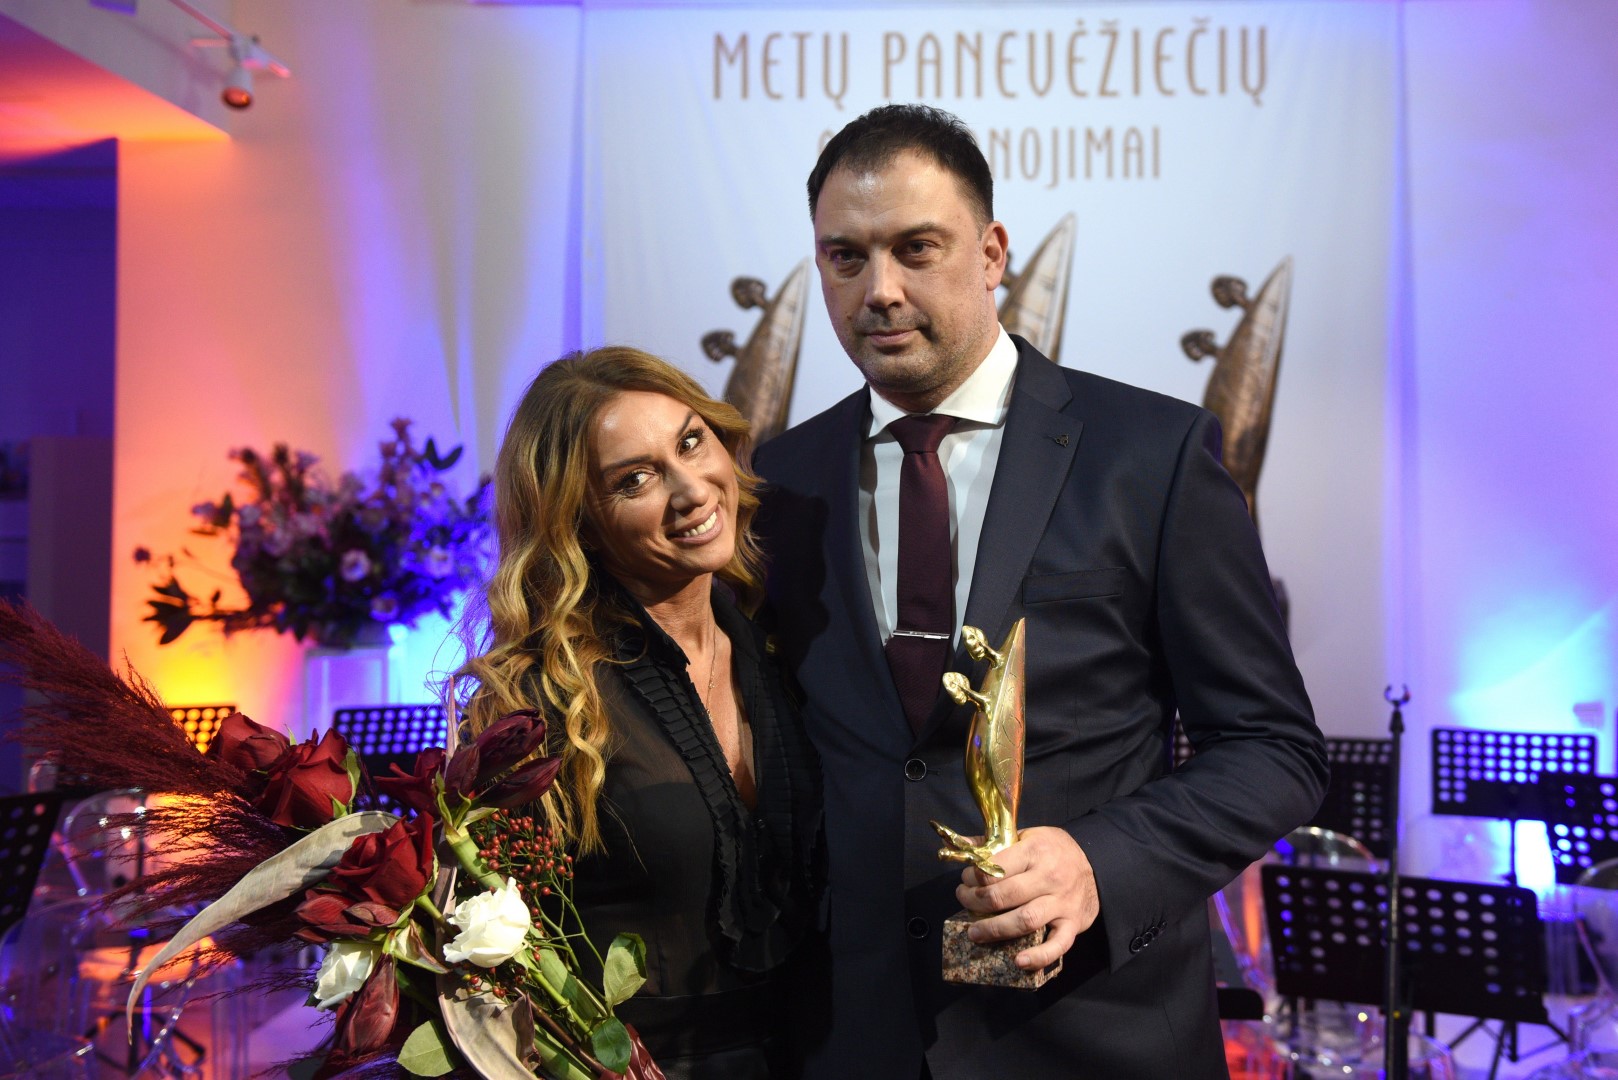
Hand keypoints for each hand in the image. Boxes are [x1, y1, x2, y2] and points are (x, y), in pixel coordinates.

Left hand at [954, 826, 1097, 969]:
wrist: (1097, 864)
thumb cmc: (1053, 851)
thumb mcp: (1026, 836)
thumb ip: (992, 843)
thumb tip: (958, 845)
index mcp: (1035, 851)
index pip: (996, 868)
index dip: (973, 877)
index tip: (966, 880)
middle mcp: (1050, 877)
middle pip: (1005, 895)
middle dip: (976, 902)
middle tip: (964, 901)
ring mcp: (1063, 903)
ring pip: (1025, 920)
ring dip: (995, 929)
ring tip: (975, 933)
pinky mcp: (1073, 924)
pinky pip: (1057, 945)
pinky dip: (1038, 957)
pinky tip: (1018, 961)